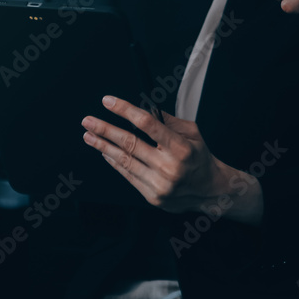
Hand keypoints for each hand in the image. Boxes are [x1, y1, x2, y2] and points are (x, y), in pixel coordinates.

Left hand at [81, 96, 263, 225]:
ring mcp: (159, 184)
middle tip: (88, 120)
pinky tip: (104, 153)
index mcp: (181, 147)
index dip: (125, 110)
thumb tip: (142, 109)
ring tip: (89, 135)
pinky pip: (127, 175)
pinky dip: (114, 162)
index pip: (147, 123)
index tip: (108, 102)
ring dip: (103, 146)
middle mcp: (169, 166)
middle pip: (130, 143)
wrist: (209, 191)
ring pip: (124, 160)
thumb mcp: (192, 133)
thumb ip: (167, 121)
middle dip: (105, 129)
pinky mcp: (152, 196)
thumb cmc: (199, 158)